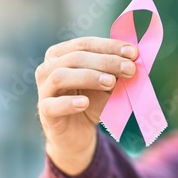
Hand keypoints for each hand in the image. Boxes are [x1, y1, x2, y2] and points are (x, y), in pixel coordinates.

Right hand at [35, 37, 137, 174]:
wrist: (77, 133)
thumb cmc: (91, 102)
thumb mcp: (107, 85)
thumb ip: (116, 73)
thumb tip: (134, 61)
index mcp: (62, 54)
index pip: (85, 44)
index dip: (109, 46)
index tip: (133, 52)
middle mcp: (48, 68)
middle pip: (75, 57)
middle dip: (106, 61)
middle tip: (129, 69)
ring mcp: (44, 89)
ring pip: (60, 76)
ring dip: (88, 77)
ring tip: (110, 82)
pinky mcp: (44, 112)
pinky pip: (52, 105)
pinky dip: (68, 103)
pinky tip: (84, 103)